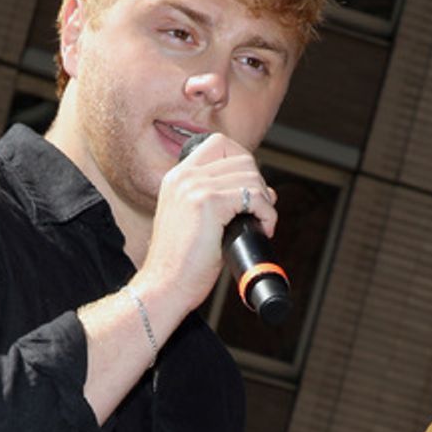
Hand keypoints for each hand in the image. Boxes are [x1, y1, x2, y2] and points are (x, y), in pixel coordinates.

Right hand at [136, 132, 277, 319]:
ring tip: (260, 224)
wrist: (165, 286)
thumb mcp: (200, 223)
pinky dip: (267, 213)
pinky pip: (253, 195)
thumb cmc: (182, 264)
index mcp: (177, 177)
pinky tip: (262, 229)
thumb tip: (266, 191)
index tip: (249, 191)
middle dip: (258, 184)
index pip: (220, 145)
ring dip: (264, 201)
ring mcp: (194, 187)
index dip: (243, 163)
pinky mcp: (208, 202)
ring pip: (251, 176)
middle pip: (241, 158)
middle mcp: (183, 176)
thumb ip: (223, 201)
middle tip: (259, 212)